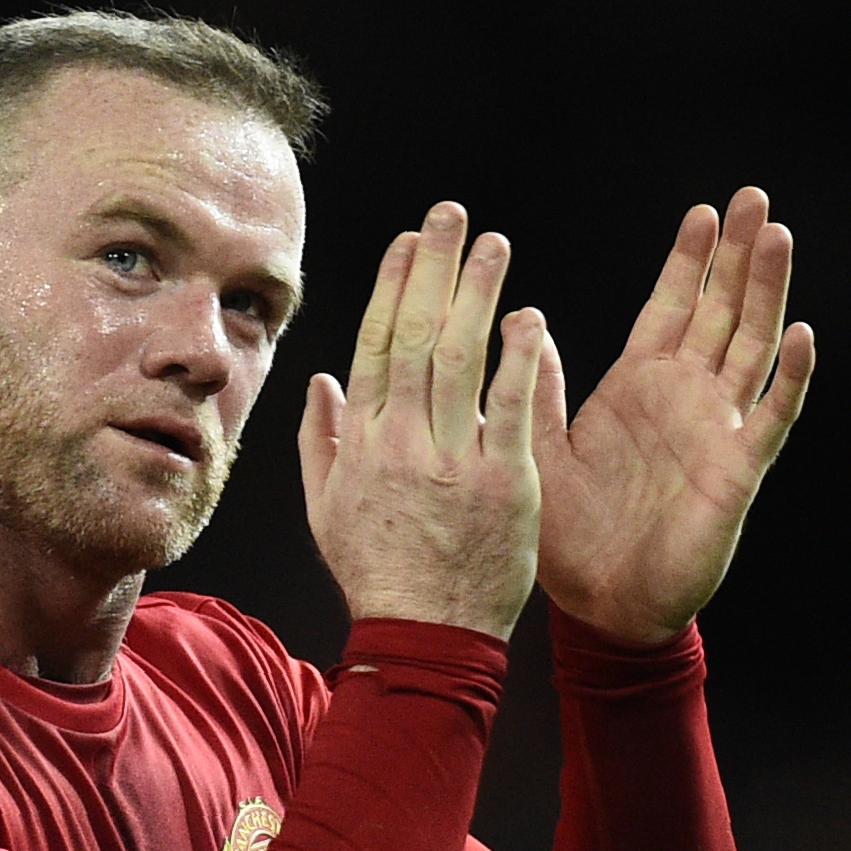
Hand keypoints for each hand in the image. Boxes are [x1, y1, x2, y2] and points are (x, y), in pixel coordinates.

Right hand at [298, 202, 545, 640]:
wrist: (425, 636)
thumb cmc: (379, 574)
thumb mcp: (327, 511)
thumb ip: (320, 442)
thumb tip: (321, 381)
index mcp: (361, 444)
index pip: (375, 345)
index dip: (391, 286)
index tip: (407, 241)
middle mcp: (402, 443)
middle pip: (414, 335)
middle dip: (432, 268)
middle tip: (451, 215)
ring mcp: (453, 462)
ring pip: (459, 359)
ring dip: (476, 294)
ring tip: (493, 244)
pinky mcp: (504, 485)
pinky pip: (512, 409)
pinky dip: (520, 360)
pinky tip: (529, 317)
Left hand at [532, 188, 814, 642]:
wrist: (602, 606)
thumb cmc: (572, 536)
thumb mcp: (541, 449)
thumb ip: (538, 387)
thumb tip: (525, 320)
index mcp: (639, 386)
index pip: (672, 307)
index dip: (689, 260)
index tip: (703, 211)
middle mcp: (685, 398)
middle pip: (722, 311)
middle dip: (737, 255)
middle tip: (754, 197)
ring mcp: (717, 430)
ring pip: (752, 346)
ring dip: (767, 293)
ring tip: (778, 237)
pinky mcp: (737, 470)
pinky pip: (770, 418)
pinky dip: (790, 379)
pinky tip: (804, 336)